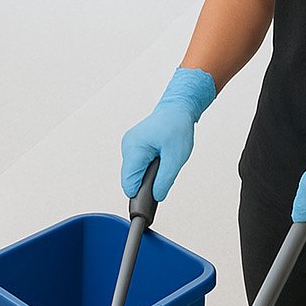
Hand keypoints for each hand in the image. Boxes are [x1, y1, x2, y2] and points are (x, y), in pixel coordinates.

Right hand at [120, 67, 215, 201]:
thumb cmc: (177, 126)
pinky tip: (159, 158)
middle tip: (164, 173)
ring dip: (148, 174)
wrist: (177, 108)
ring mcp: (129, 145)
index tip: (154, 196)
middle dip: (147, 182)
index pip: (129, 183)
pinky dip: (147, 167)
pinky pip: (137, 164)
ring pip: (134, 172)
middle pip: (130, 179)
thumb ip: (164, 180)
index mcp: (134, 148)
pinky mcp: (133, 145)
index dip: (141, 194)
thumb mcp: (175, 158)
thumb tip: (156, 197)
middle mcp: (127, 146)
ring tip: (163, 162)